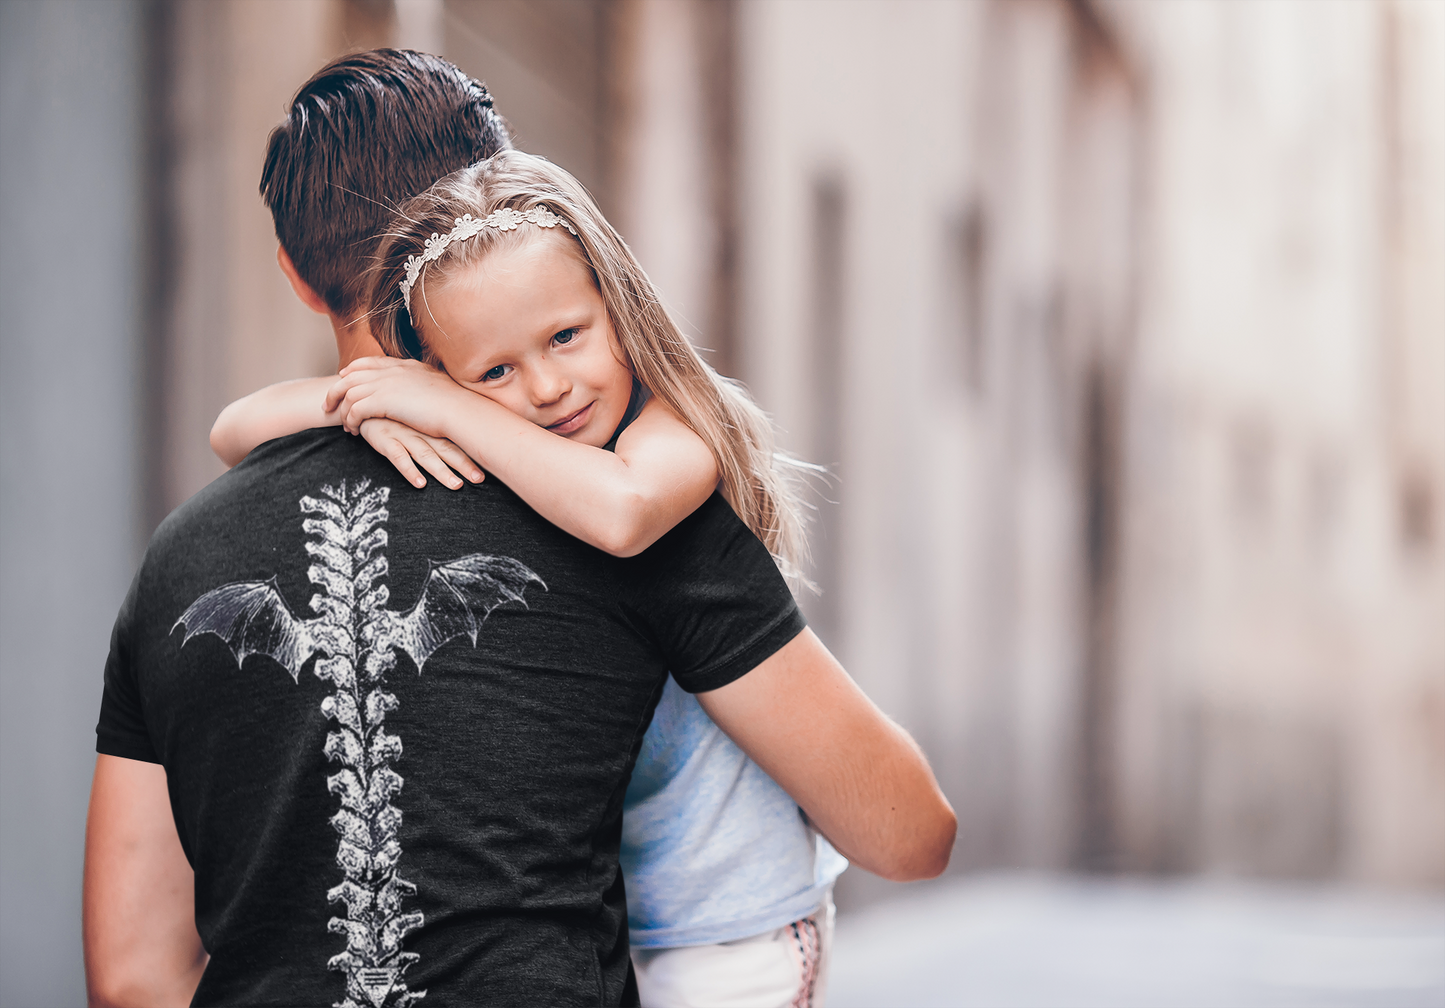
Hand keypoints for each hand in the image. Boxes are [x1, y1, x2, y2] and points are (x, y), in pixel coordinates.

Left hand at [325, 356, 467, 435]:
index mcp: (404, 365)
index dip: (353, 369)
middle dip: (336, 390)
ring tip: (345, 425)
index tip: (345, 378)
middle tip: (329, 404)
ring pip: (349, 393)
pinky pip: (355, 409)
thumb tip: (421, 389)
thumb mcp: (436, 385)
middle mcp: (391, 371)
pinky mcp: (381, 401)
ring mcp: (385, 384)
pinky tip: (354, 430)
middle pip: (351, 375)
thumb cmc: (455, 403)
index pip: (369, 362)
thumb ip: (421, 383)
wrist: (459, 411)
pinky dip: (350, 420)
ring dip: (342, 410)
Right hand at [359, 418, 483, 490]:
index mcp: (429, 425)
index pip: (456, 440)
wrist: (362, 399)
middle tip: (479, 479)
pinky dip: (410, 471)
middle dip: (464, 465)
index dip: (472, 453)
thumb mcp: (413, 416)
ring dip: (441, 471)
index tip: (490, 466)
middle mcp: (420, 430)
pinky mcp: (385, 440)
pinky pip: (398, 457)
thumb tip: (456, 434)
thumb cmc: (391, 411)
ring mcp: (403, 435)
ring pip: (426, 455)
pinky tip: (420, 484)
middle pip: (446, 449)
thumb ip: (432, 425)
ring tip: (456, 485)